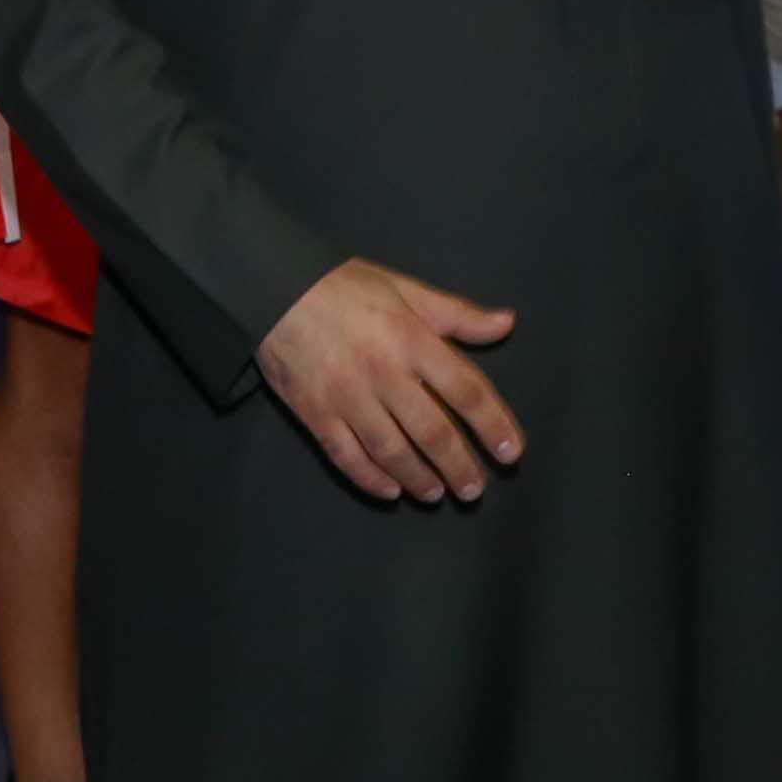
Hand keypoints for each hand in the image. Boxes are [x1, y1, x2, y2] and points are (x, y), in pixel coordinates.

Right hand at [254, 258, 523, 506]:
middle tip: (474, 490)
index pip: (465, 390)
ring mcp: (347, 397)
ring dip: (419, 478)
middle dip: (458, 465)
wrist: (269, 288)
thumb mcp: (404, 288)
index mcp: (412, 339)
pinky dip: (370, 478)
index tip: (512, 453)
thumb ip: (456, 314)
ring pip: (391, 451)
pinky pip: (346, 455)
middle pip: (432, 431)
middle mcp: (384, 373)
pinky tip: (390, 491)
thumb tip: (506, 323)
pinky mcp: (315, 413)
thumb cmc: (342, 287)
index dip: (493, 425)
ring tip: (435, 494)